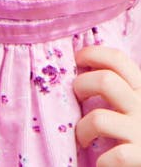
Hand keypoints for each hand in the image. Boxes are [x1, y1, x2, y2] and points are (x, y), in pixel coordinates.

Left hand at [73, 44, 140, 165]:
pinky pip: (116, 156)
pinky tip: (102, 163)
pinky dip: (104, 161)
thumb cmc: (136, 128)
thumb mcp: (132, 101)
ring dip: (82, 129)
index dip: (92, 54)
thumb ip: (116, 87)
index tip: (77, 60)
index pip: (117, 59)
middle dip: (81, 86)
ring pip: (100, 119)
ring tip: (82, 137)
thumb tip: (79, 65)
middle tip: (77, 99)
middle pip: (105, 81)